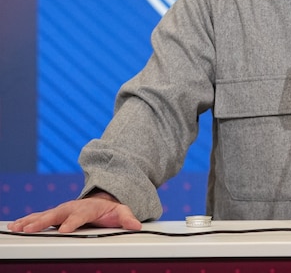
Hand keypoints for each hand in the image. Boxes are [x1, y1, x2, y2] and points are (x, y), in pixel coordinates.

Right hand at [5, 191, 141, 232]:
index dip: (72, 222)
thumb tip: (136, 225)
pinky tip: (15, 226)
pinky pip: (38, 217)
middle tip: (31, 229)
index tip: (64, 230)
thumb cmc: (109, 209)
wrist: (101, 199)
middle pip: (57, 214)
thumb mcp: (121, 211)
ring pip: (44, 215)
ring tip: (17, 228)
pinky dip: (26, 221)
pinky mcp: (54, 214)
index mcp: (88, 208)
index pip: (80, 215)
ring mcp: (62, 210)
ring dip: (30, 221)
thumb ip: (127, 218)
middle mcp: (72, 207)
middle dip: (43, 221)